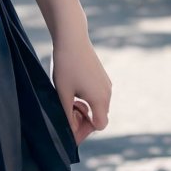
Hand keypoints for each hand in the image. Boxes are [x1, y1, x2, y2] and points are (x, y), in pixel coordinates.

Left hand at [51, 29, 110, 145]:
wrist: (72, 37)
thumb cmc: (65, 64)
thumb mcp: (62, 93)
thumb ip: (67, 116)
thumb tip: (71, 134)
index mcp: (100, 99)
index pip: (99, 125)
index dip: (84, 129)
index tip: (69, 124)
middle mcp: (107, 92)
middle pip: (99, 117)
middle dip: (83, 118)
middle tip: (66, 109)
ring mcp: (106, 83)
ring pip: (98, 105)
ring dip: (85, 107)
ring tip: (68, 96)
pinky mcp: (102, 75)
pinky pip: (98, 94)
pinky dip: (87, 97)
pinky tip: (73, 87)